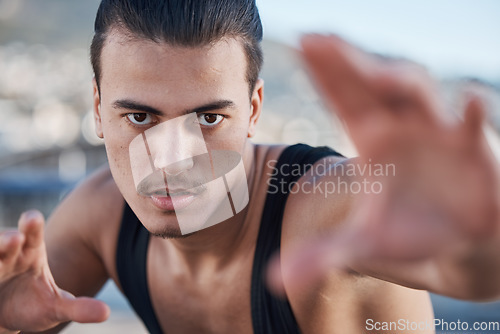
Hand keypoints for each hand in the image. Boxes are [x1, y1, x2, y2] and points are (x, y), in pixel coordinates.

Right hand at [0, 211, 109, 331]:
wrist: (5, 318)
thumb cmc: (33, 305)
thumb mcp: (55, 308)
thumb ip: (79, 308)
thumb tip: (107, 312)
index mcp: (30, 254)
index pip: (32, 235)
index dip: (31, 226)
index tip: (32, 218)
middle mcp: (7, 256)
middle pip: (4, 242)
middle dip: (6, 239)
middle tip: (13, 239)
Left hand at [268, 35, 499, 297]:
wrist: (462, 245)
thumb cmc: (411, 233)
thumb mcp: (361, 246)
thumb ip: (320, 255)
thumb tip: (271, 280)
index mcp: (373, 139)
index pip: (344, 98)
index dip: (325, 72)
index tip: (302, 43)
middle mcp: (402, 127)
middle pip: (371, 86)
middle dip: (348, 63)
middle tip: (316, 40)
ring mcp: (439, 133)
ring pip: (418, 96)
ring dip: (398, 83)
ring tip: (374, 75)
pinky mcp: (474, 151)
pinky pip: (473, 129)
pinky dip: (471, 117)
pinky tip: (469, 105)